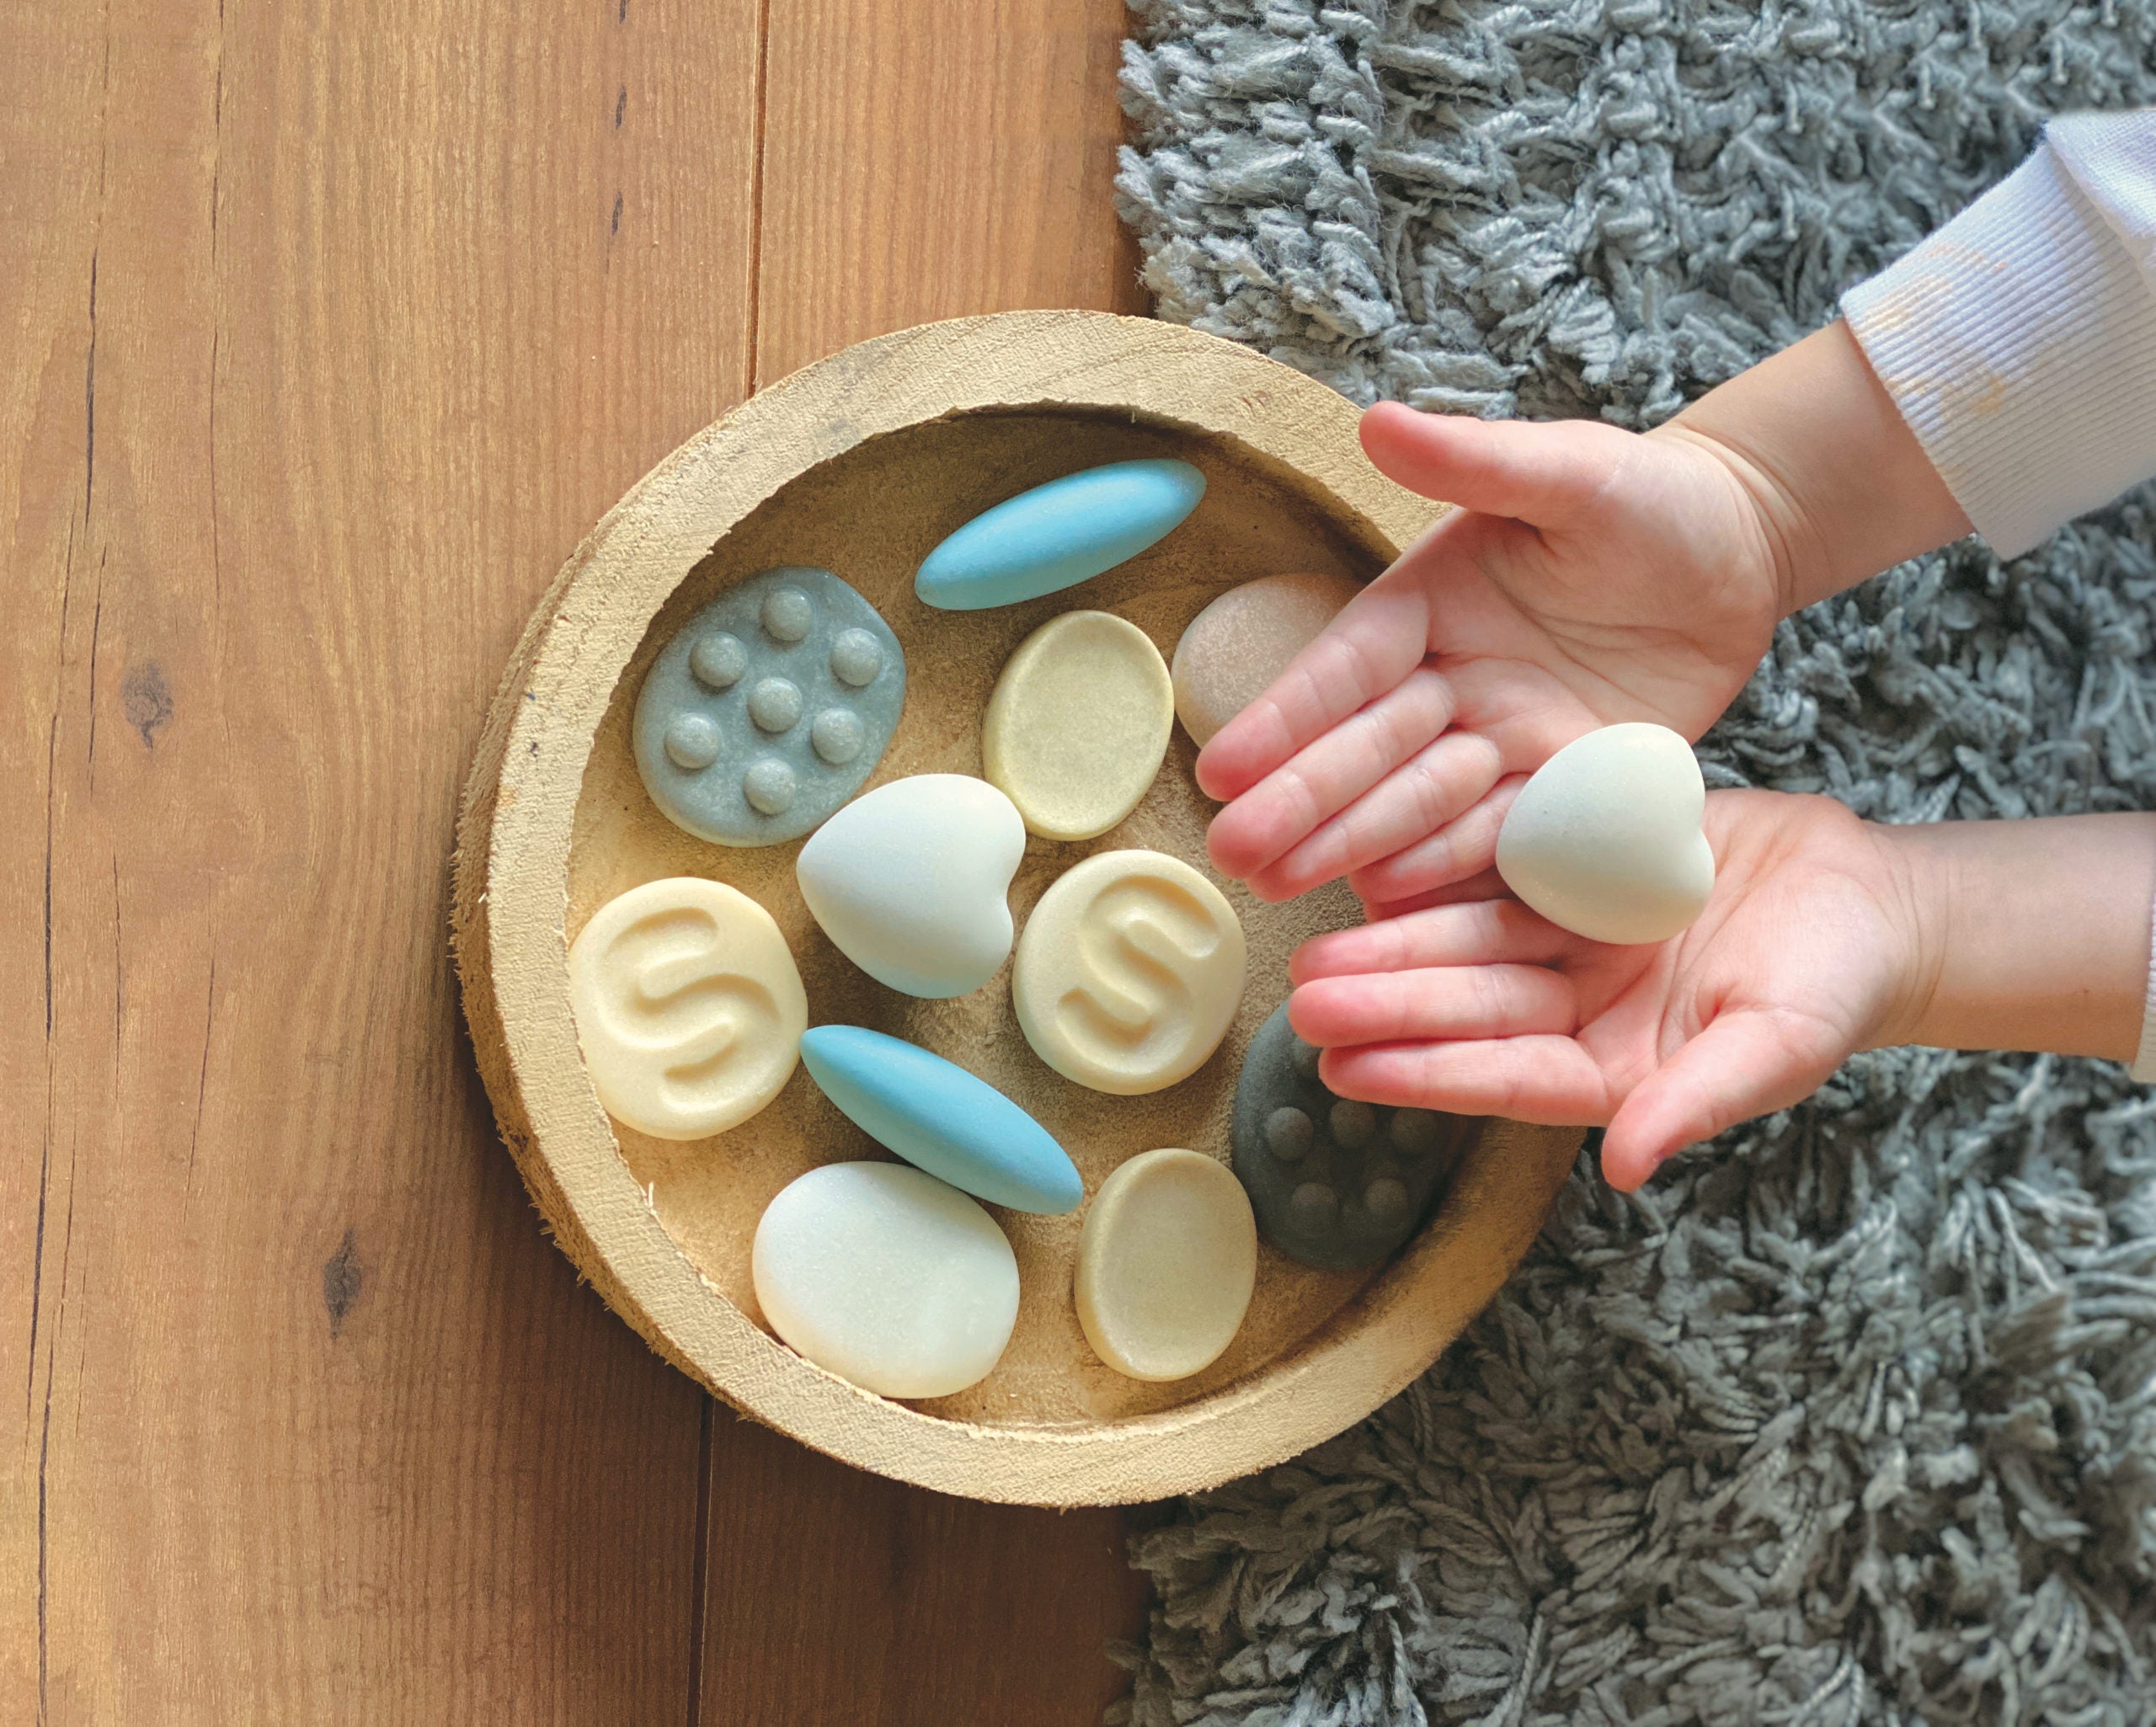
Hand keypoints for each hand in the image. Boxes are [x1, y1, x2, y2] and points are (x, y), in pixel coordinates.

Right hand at [1197, 403, 1787, 906]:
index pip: (1343, 670)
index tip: (1222, 770)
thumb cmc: (1647, 496)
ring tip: (1284, 888)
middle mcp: (1449, 681)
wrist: (1740, 552)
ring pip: (1418, 806)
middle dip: (1300, 804)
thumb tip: (1376, 420)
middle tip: (1236, 855)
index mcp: (1427, 605)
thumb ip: (1475, 459)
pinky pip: (1502, 839)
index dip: (1283, 720)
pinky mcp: (1563, 790)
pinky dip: (1449, 871)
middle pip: (1365, 752)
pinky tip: (1391, 902)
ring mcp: (1503, 742)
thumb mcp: (1566, 469)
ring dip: (1352, 846)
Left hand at [1283, 792, 1930, 1190]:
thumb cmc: (1838, 984)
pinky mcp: (1573, 874)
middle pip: (1467, 1008)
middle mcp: (1574, 1009)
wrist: (1867, 895)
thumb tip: (1627, 1169)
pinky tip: (1370, 867)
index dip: (1428, 1073)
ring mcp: (1568, 942)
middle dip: (1385, 1005)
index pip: (1506, 1077)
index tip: (1347, 1073)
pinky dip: (1438, 872)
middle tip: (1301, 1001)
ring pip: (1465, 942)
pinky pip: (1496, 871)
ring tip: (1315, 951)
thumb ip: (1699, 1101)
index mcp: (1613, 1069)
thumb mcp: (1781, 1044)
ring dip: (1392, 947)